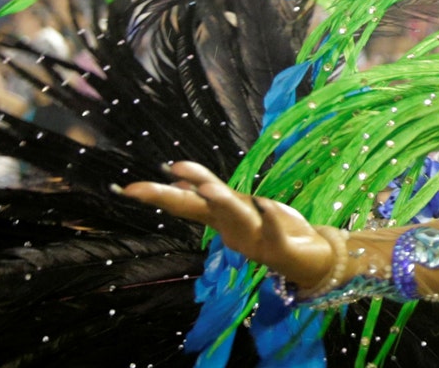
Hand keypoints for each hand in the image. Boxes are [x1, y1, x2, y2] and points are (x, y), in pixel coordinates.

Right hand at [122, 161, 333, 287]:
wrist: (311, 257)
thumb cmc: (272, 227)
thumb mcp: (241, 209)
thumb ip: (212, 196)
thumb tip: (180, 181)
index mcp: (221, 219)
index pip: (187, 203)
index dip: (159, 195)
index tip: (128, 188)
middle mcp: (230, 231)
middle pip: (200, 211)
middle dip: (171, 199)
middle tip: (140, 190)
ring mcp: (253, 241)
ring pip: (234, 219)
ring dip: (222, 203)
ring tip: (208, 186)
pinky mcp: (279, 248)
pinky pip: (274, 232)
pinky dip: (270, 219)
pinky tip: (266, 204)